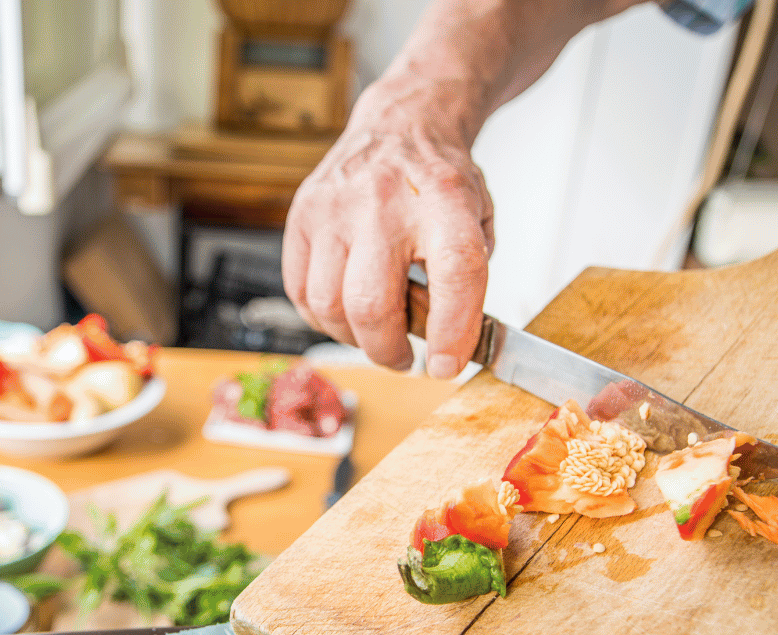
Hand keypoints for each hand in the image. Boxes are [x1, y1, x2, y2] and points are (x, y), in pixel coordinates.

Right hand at [283, 82, 493, 377]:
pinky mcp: (303, 215)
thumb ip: (467, 285)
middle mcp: (385, 200)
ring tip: (375, 330)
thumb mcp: (477, 222)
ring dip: (354, 338)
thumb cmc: (438, 184)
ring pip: (329, 305)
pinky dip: (323, 318)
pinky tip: (346, 311)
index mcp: (445, 200)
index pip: (454, 272)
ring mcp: (335, 207)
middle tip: (403, 356)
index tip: (446, 365)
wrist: (400, 126)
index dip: (451, 330)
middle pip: (372, 303)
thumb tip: (446, 351)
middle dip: (388, 350)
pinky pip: (300, 291)